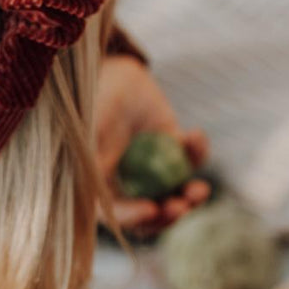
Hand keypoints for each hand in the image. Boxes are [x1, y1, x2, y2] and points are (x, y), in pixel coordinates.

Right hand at [95, 54, 209, 234]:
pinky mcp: (172, 147)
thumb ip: (92, 169)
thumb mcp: (88, 136)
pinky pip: (191, 158)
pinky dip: (197, 151)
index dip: (134, 217)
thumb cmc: (94, 103)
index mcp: (102, 186)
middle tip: (181, 207)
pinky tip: (194, 134)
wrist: (114, 70)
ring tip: (200, 191)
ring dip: (191, 197)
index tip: (151, 209)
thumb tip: (100, 203)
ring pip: (177, 193)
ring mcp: (153, 167)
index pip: (118, 213)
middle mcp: (130, 182)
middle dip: (169, 215)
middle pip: (152, 212)